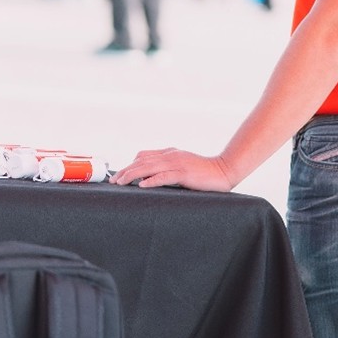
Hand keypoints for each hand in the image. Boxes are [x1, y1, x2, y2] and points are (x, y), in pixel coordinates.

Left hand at [111, 148, 233, 192]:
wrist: (223, 170)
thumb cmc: (203, 172)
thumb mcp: (182, 165)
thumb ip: (167, 167)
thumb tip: (149, 176)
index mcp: (169, 153)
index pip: (143, 156)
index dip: (129, 165)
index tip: (119, 175)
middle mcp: (170, 155)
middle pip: (142, 161)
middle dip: (126, 171)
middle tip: (114, 181)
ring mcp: (177, 163)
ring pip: (149, 167)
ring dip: (132, 175)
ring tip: (121, 182)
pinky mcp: (184, 173)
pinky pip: (164, 176)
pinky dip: (151, 180)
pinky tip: (142, 185)